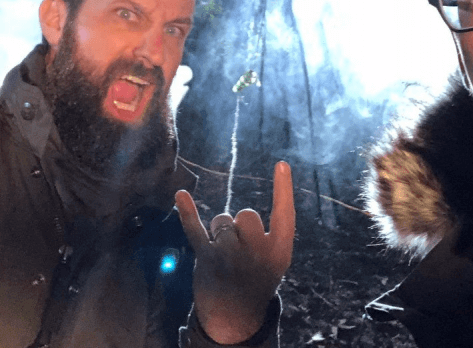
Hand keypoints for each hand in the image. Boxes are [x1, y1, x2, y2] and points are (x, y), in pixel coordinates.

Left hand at [175, 161, 294, 343]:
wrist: (235, 316)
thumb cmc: (258, 277)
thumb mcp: (275, 260)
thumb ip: (267, 234)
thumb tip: (239, 215)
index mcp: (279, 252)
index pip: (284, 213)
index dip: (283, 188)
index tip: (281, 164)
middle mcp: (256, 254)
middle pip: (246, 215)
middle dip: (241, 224)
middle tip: (243, 249)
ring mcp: (230, 257)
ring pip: (222, 220)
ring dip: (221, 232)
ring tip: (226, 257)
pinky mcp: (205, 259)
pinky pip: (195, 228)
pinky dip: (186, 212)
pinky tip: (180, 195)